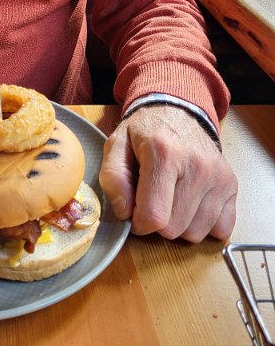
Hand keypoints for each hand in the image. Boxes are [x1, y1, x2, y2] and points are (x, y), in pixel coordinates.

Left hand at [98, 105, 237, 241]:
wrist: (179, 112)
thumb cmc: (146, 133)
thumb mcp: (117, 145)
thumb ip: (112, 178)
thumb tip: (124, 212)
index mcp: (165, 154)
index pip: (154, 215)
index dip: (138, 222)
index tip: (134, 210)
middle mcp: (197, 166)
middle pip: (173, 228)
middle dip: (157, 221)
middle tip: (153, 196)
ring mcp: (219, 177)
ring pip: (195, 233)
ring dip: (179, 223)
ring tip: (171, 196)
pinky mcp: (232, 186)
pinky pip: (219, 230)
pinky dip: (202, 224)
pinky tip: (191, 202)